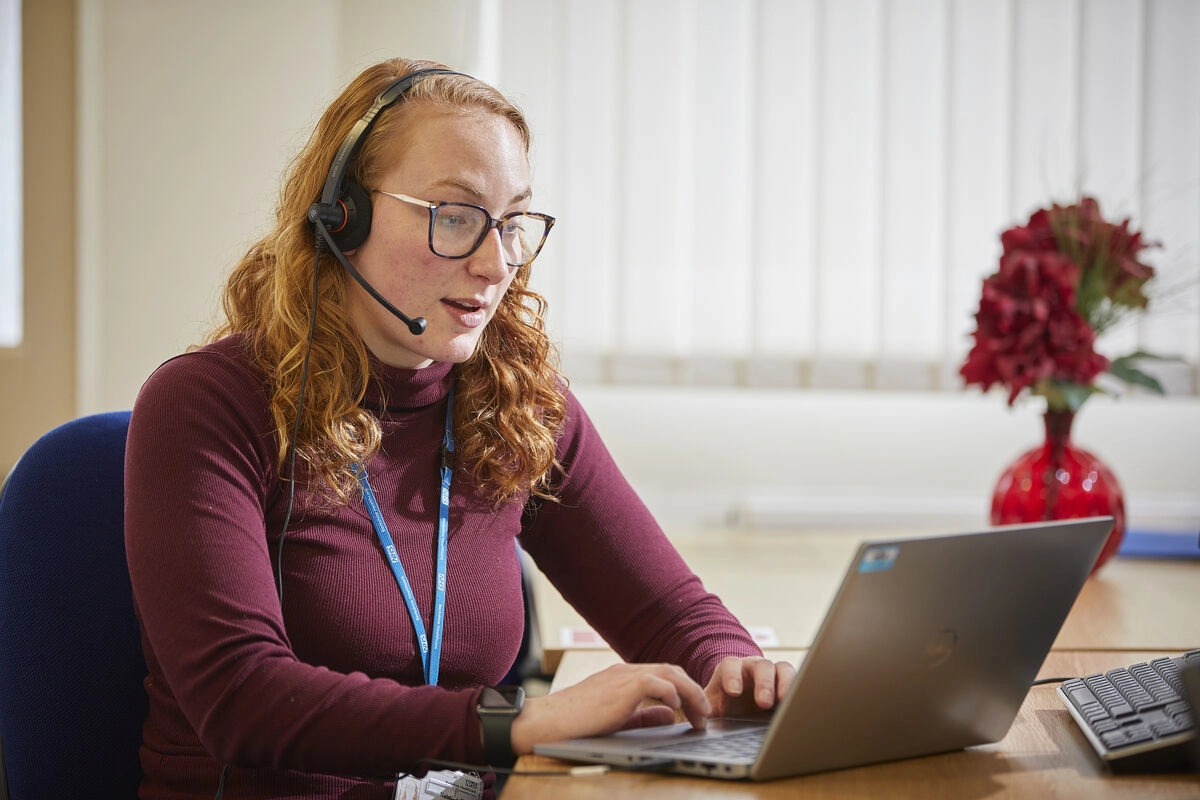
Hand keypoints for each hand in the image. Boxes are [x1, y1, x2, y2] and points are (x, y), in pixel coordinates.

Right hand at [509, 662, 711, 755]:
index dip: (684, 690)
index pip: (663, 675)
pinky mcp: (622, 687)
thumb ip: (644, 716)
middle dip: (693, 690)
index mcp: (624, 677)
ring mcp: (624, 676)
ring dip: (690, 693)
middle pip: (672, 670)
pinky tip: (679, 709)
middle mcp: (626, 671)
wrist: (549, 721)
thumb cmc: (575, 723)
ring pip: (669, 674)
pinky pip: (657, 683)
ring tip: (701, 714)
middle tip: (705, 713)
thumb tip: (670, 715)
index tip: (696, 710)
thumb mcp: (617, 719)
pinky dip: (673, 694)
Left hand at [704, 656, 796, 717]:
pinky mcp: (789, 685)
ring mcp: (773, 675)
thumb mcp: (713, 710)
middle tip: (763, 703)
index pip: (730, 665)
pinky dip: (799, 691)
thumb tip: (694, 725)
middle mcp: (753, 668)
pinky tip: (799, 706)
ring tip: (784, 702)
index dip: (732, 676)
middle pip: (760, 666)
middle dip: (763, 683)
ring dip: (785, 684)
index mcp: (730, 671)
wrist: (739, 712)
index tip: (733, 692)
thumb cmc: (724, 708)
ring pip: (782, 669)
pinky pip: (798, 682)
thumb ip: (705, 713)